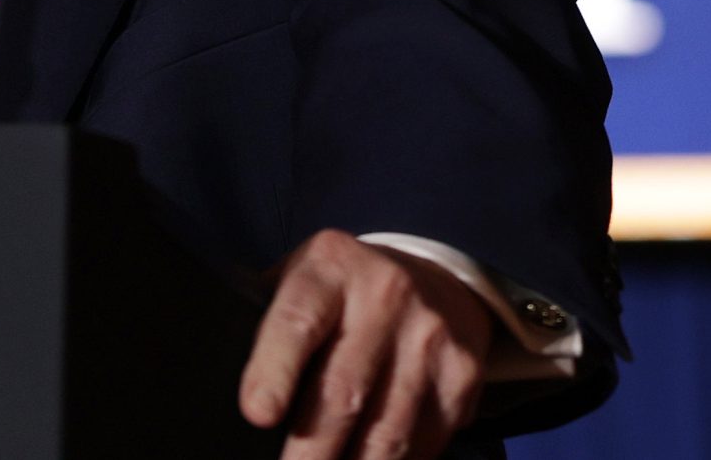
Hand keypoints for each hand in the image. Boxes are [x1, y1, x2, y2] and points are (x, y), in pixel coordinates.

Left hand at [238, 230, 494, 459]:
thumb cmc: (341, 292)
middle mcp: (385, 295)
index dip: (275, 370)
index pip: (298, 321)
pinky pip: (425, 440)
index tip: (258, 413)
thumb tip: (247, 400)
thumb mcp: (300, 280)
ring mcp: (429, 335)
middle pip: (344, 391)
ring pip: (387, 429)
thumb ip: (271, 327)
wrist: (433, 279)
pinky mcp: (463, 373)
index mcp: (329, 268)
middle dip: (312, 448)